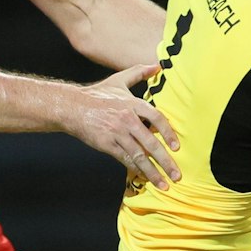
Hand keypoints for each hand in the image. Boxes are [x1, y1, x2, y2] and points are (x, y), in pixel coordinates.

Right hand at [66, 64, 181, 188]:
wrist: (73, 107)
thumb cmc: (97, 94)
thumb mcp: (119, 80)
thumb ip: (140, 72)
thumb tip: (158, 66)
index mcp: (133, 104)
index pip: (157, 119)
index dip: (168, 133)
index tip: (176, 147)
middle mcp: (127, 119)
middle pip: (151, 143)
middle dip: (166, 161)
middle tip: (177, 174)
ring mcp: (117, 133)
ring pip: (139, 156)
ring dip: (153, 172)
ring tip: (164, 184)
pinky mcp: (107, 144)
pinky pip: (125, 159)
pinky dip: (136, 170)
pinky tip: (145, 178)